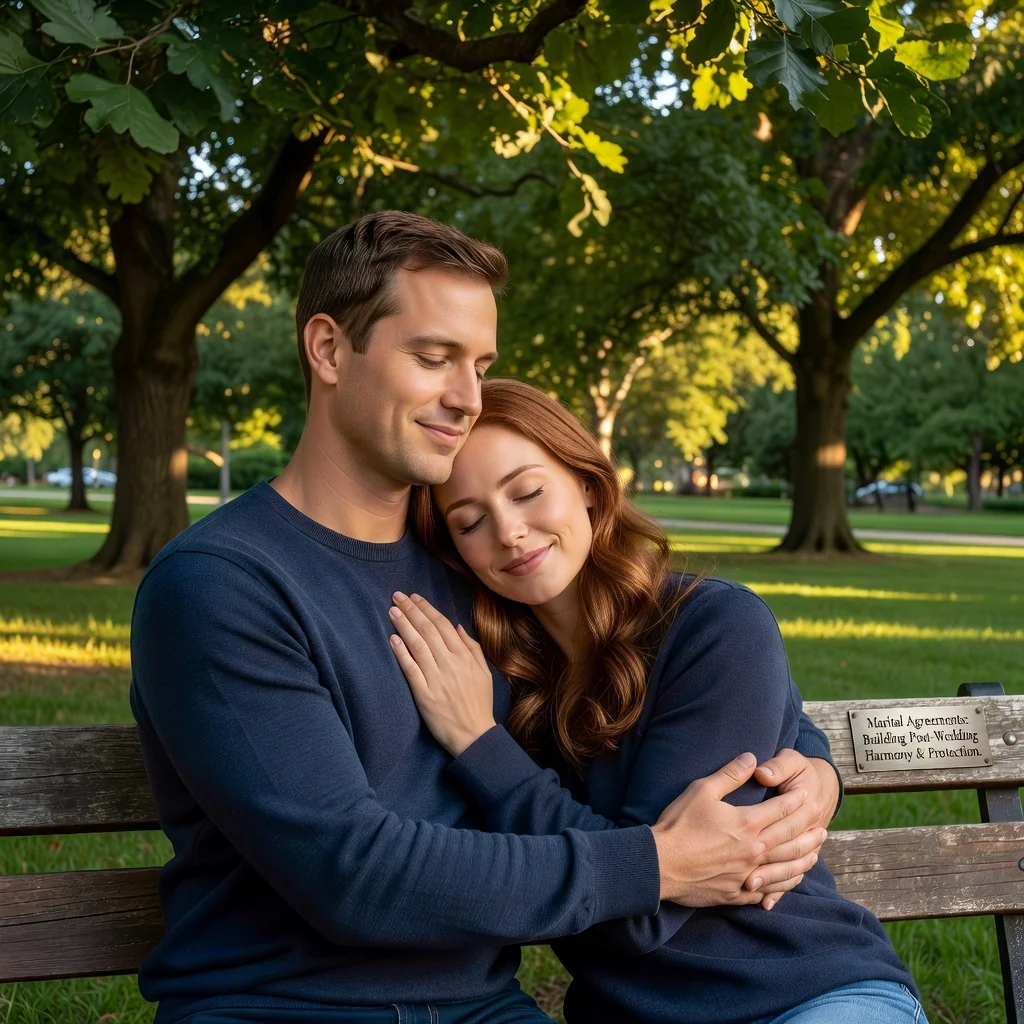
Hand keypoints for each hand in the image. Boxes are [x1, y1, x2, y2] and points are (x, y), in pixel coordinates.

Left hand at [388, 592, 496, 756]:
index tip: (415, 597)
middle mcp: (450, 664)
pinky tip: (392, 639)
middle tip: (397, 596)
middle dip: (412, 610)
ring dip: (404, 626)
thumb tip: (457, 626)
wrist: (474, 736)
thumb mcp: (484, 673)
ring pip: (418, 646)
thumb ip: (472, 648)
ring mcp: (437, 679)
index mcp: (464, 657)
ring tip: (392, 610)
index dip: (427, 609)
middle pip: (428, 631)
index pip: (443, 626)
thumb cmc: (479, 704)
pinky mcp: (425, 694)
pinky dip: (402, 653)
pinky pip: (411, 669)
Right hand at [650, 753, 823, 907]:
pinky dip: (786, 883)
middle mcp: (754, 850)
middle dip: (809, 828)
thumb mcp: (702, 790)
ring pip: (787, 867)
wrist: (660, 864)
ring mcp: (748, 874)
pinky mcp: (738, 893)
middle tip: (823, 823)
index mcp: (747, 824)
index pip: (782, 809)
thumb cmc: (678, 825)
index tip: (807, 792)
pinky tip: (792, 879)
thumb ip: (730, 774)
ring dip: (805, 857)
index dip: (797, 799)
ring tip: (817, 850)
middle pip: (791, 838)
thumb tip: (751, 758)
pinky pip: (770, 889)